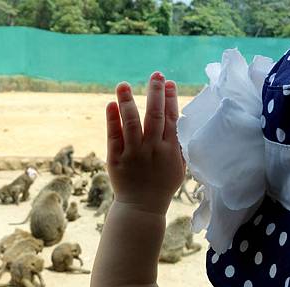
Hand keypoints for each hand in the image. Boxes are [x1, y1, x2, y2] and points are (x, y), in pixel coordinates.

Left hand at [105, 72, 184, 214]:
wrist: (141, 208)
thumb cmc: (161, 185)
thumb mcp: (178, 166)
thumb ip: (178, 144)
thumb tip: (178, 117)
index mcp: (170, 150)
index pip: (171, 118)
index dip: (170, 99)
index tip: (168, 82)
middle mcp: (152, 149)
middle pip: (154, 116)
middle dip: (155, 93)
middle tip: (154, 75)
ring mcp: (133, 154)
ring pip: (131, 123)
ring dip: (128, 101)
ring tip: (123, 85)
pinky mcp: (116, 159)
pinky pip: (113, 136)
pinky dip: (112, 120)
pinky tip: (111, 104)